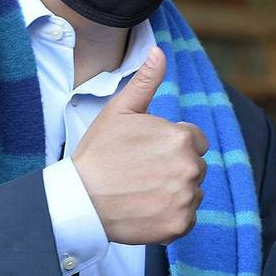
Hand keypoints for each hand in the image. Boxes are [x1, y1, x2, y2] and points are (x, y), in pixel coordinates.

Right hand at [72, 46, 208, 244]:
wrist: (81, 200)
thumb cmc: (99, 153)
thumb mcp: (120, 111)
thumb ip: (146, 81)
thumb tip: (160, 51)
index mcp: (181, 138)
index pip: (194, 141)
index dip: (170, 145)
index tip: (147, 153)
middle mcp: (190, 168)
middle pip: (195, 167)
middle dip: (174, 168)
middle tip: (141, 173)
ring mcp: (186, 198)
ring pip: (192, 192)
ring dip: (174, 192)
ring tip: (142, 191)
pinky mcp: (180, 225)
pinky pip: (187, 218)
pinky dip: (172, 217)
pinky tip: (146, 209)